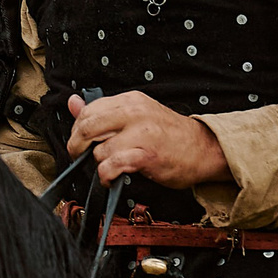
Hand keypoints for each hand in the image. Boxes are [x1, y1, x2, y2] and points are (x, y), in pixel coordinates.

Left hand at [65, 91, 229, 187]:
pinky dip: (105, 175)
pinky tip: (111, 177)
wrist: (204, 149)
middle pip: (86, 127)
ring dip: (98, 164)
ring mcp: (141, 133)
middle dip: (76, 146)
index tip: (80, 141)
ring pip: (98, 150)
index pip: (88, 111)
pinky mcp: (146, 155)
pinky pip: (111, 165)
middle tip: (80, 155)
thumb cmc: (169, 135)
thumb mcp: (136, 115)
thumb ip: (103, 110)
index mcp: (130, 100)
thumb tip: (72, 102)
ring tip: (109, 166)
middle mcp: (134, 113)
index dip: (77, 129)